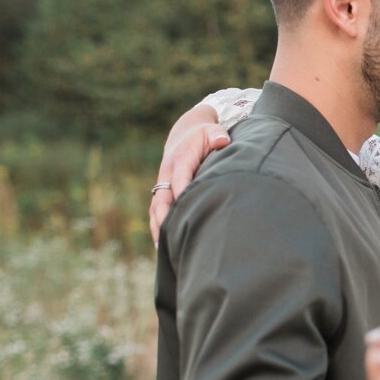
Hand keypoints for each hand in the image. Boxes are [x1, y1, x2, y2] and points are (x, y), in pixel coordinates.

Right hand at [150, 106, 230, 244]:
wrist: (185, 133)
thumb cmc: (204, 135)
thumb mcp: (212, 130)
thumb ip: (217, 134)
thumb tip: (223, 140)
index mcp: (180, 160)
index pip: (180, 180)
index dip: (182, 195)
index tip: (186, 213)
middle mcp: (168, 173)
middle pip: (162, 198)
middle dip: (165, 218)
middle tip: (170, 238)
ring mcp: (163, 184)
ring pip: (156, 208)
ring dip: (158, 227)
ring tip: (163, 249)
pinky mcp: (163, 192)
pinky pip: (157, 211)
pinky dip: (158, 226)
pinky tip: (163, 245)